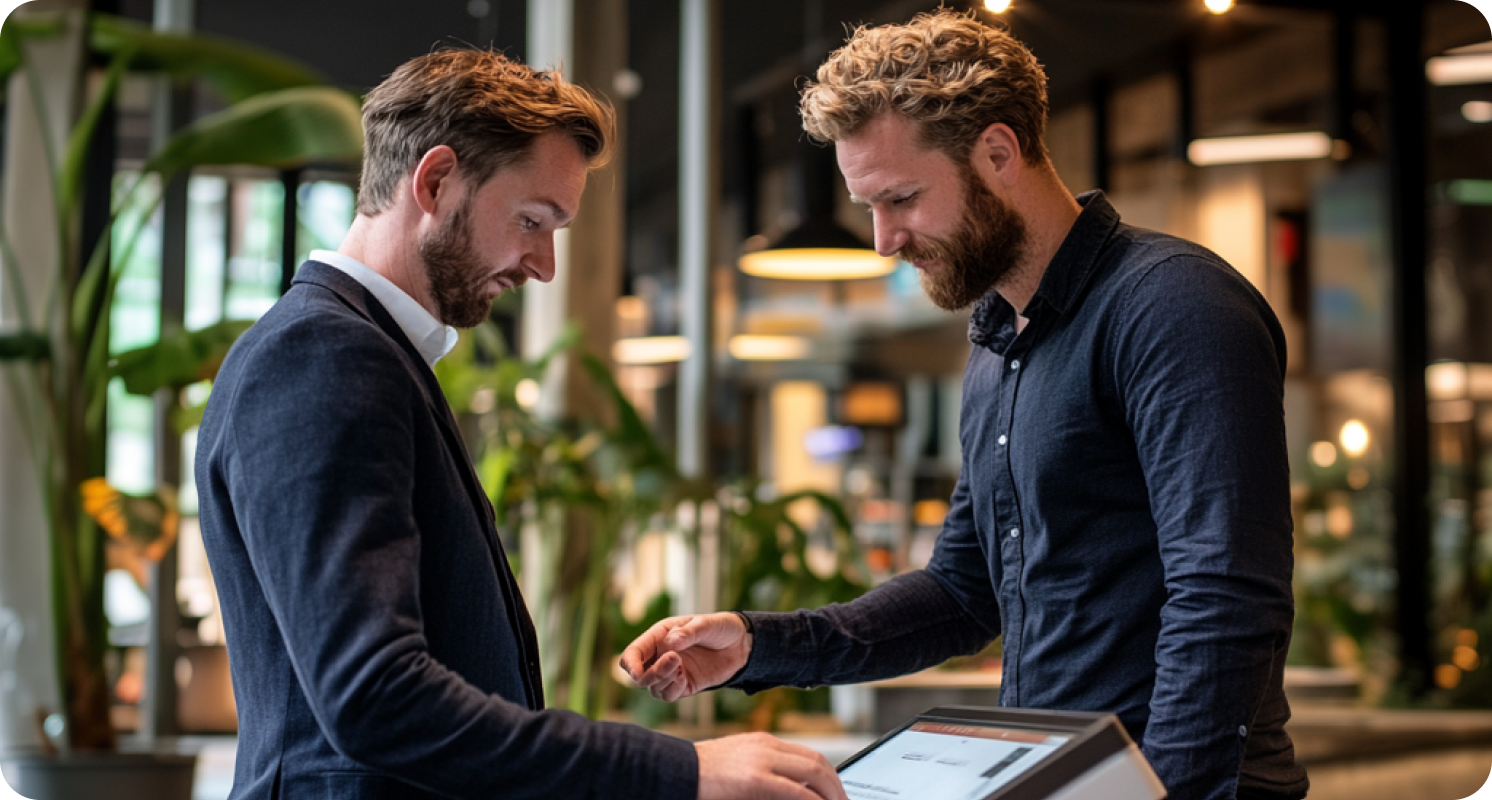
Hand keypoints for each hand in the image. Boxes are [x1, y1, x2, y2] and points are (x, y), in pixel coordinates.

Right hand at [620, 612, 751, 701]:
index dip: (630, 665)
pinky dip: (672, 690)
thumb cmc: (720, 628)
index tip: (639, 672)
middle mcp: (660, 656)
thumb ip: (689, 632)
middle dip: (650, 674)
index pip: (632, 654)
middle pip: (638, 675)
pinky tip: (684, 679)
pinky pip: (668, 695)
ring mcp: (672, 673)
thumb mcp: (706, 624)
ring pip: (652, 688)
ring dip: (663, 681)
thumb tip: (671, 643)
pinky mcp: (684, 686)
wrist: (741, 644)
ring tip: (681, 667)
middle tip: (674, 662)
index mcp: (659, 636)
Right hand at [695, 733, 847, 799]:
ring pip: (814, 773)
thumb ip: (764, 774)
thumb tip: (793, 791)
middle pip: (818, 763)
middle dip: (837, 787)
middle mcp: (766, 746)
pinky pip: (797, 792)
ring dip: (832, 794)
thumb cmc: (700, 776)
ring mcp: (761, 760)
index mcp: (762, 742)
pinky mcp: (755, 779)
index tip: (836, 795)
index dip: (829, 777)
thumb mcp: (736, 768)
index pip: (809, 756)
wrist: (672, 771)